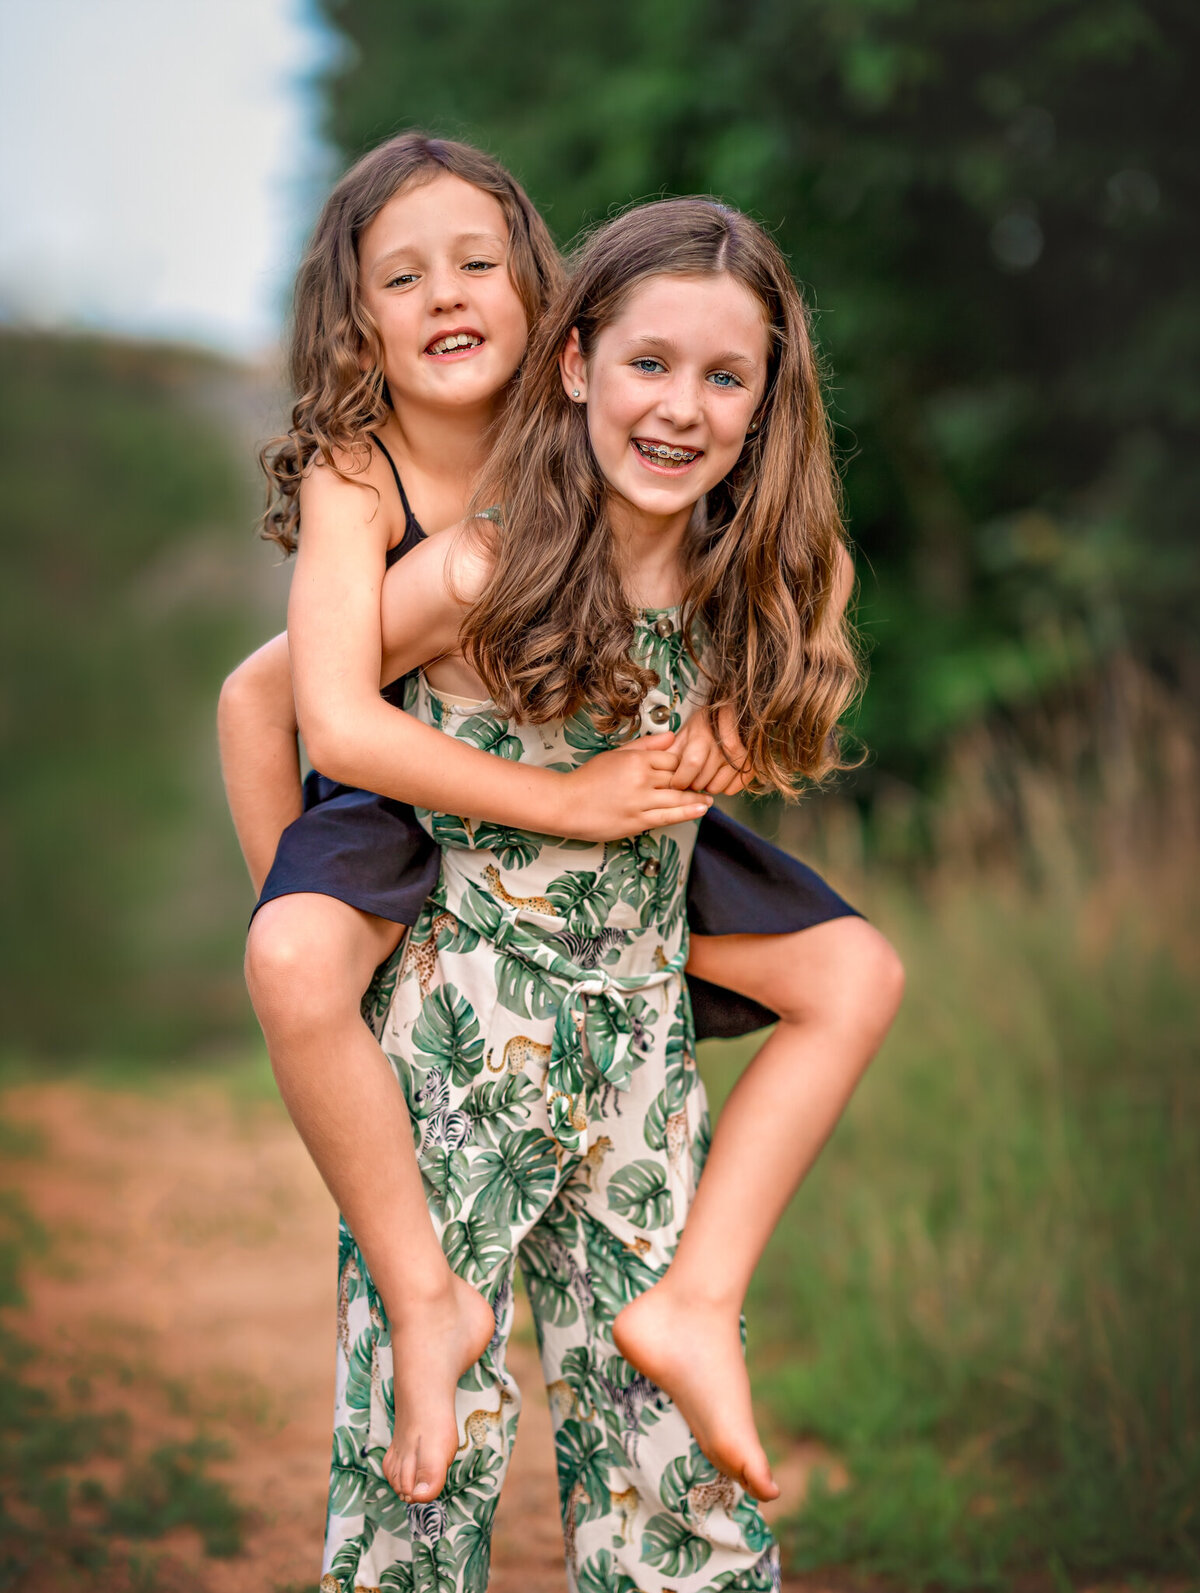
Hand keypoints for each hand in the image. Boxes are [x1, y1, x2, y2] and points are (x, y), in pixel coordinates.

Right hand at [557, 732, 712, 840]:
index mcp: (636, 760)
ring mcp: (640, 802)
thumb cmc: (588, 779)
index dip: (682, 764)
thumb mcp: (616, 754)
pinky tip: (701, 809)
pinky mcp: (638, 821)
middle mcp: (641, 779)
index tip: (690, 768)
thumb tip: (671, 736)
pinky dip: (687, 812)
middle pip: (678, 778)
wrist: (567, 804)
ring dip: (696, 799)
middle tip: (707, 783)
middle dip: (693, 781)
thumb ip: (645, 745)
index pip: (672, 759)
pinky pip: (668, 816)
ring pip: (678, 798)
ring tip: (708, 799)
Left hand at [668, 706, 750, 794]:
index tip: (676, 782)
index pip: (691, 764)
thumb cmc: (708, 723)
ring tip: (705, 775)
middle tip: (690, 779)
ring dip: (707, 787)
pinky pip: (733, 789)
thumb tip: (656, 766)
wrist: (737, 714)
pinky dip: (724, 788)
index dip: (680, 779)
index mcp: (703, 735)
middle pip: (702, 781)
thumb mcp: (686, 731)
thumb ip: (671, 748)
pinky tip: (719, 776)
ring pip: (717, 788)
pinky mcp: (750, 765)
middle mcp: (722, 746)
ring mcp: (738, 756)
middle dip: (691, 785)